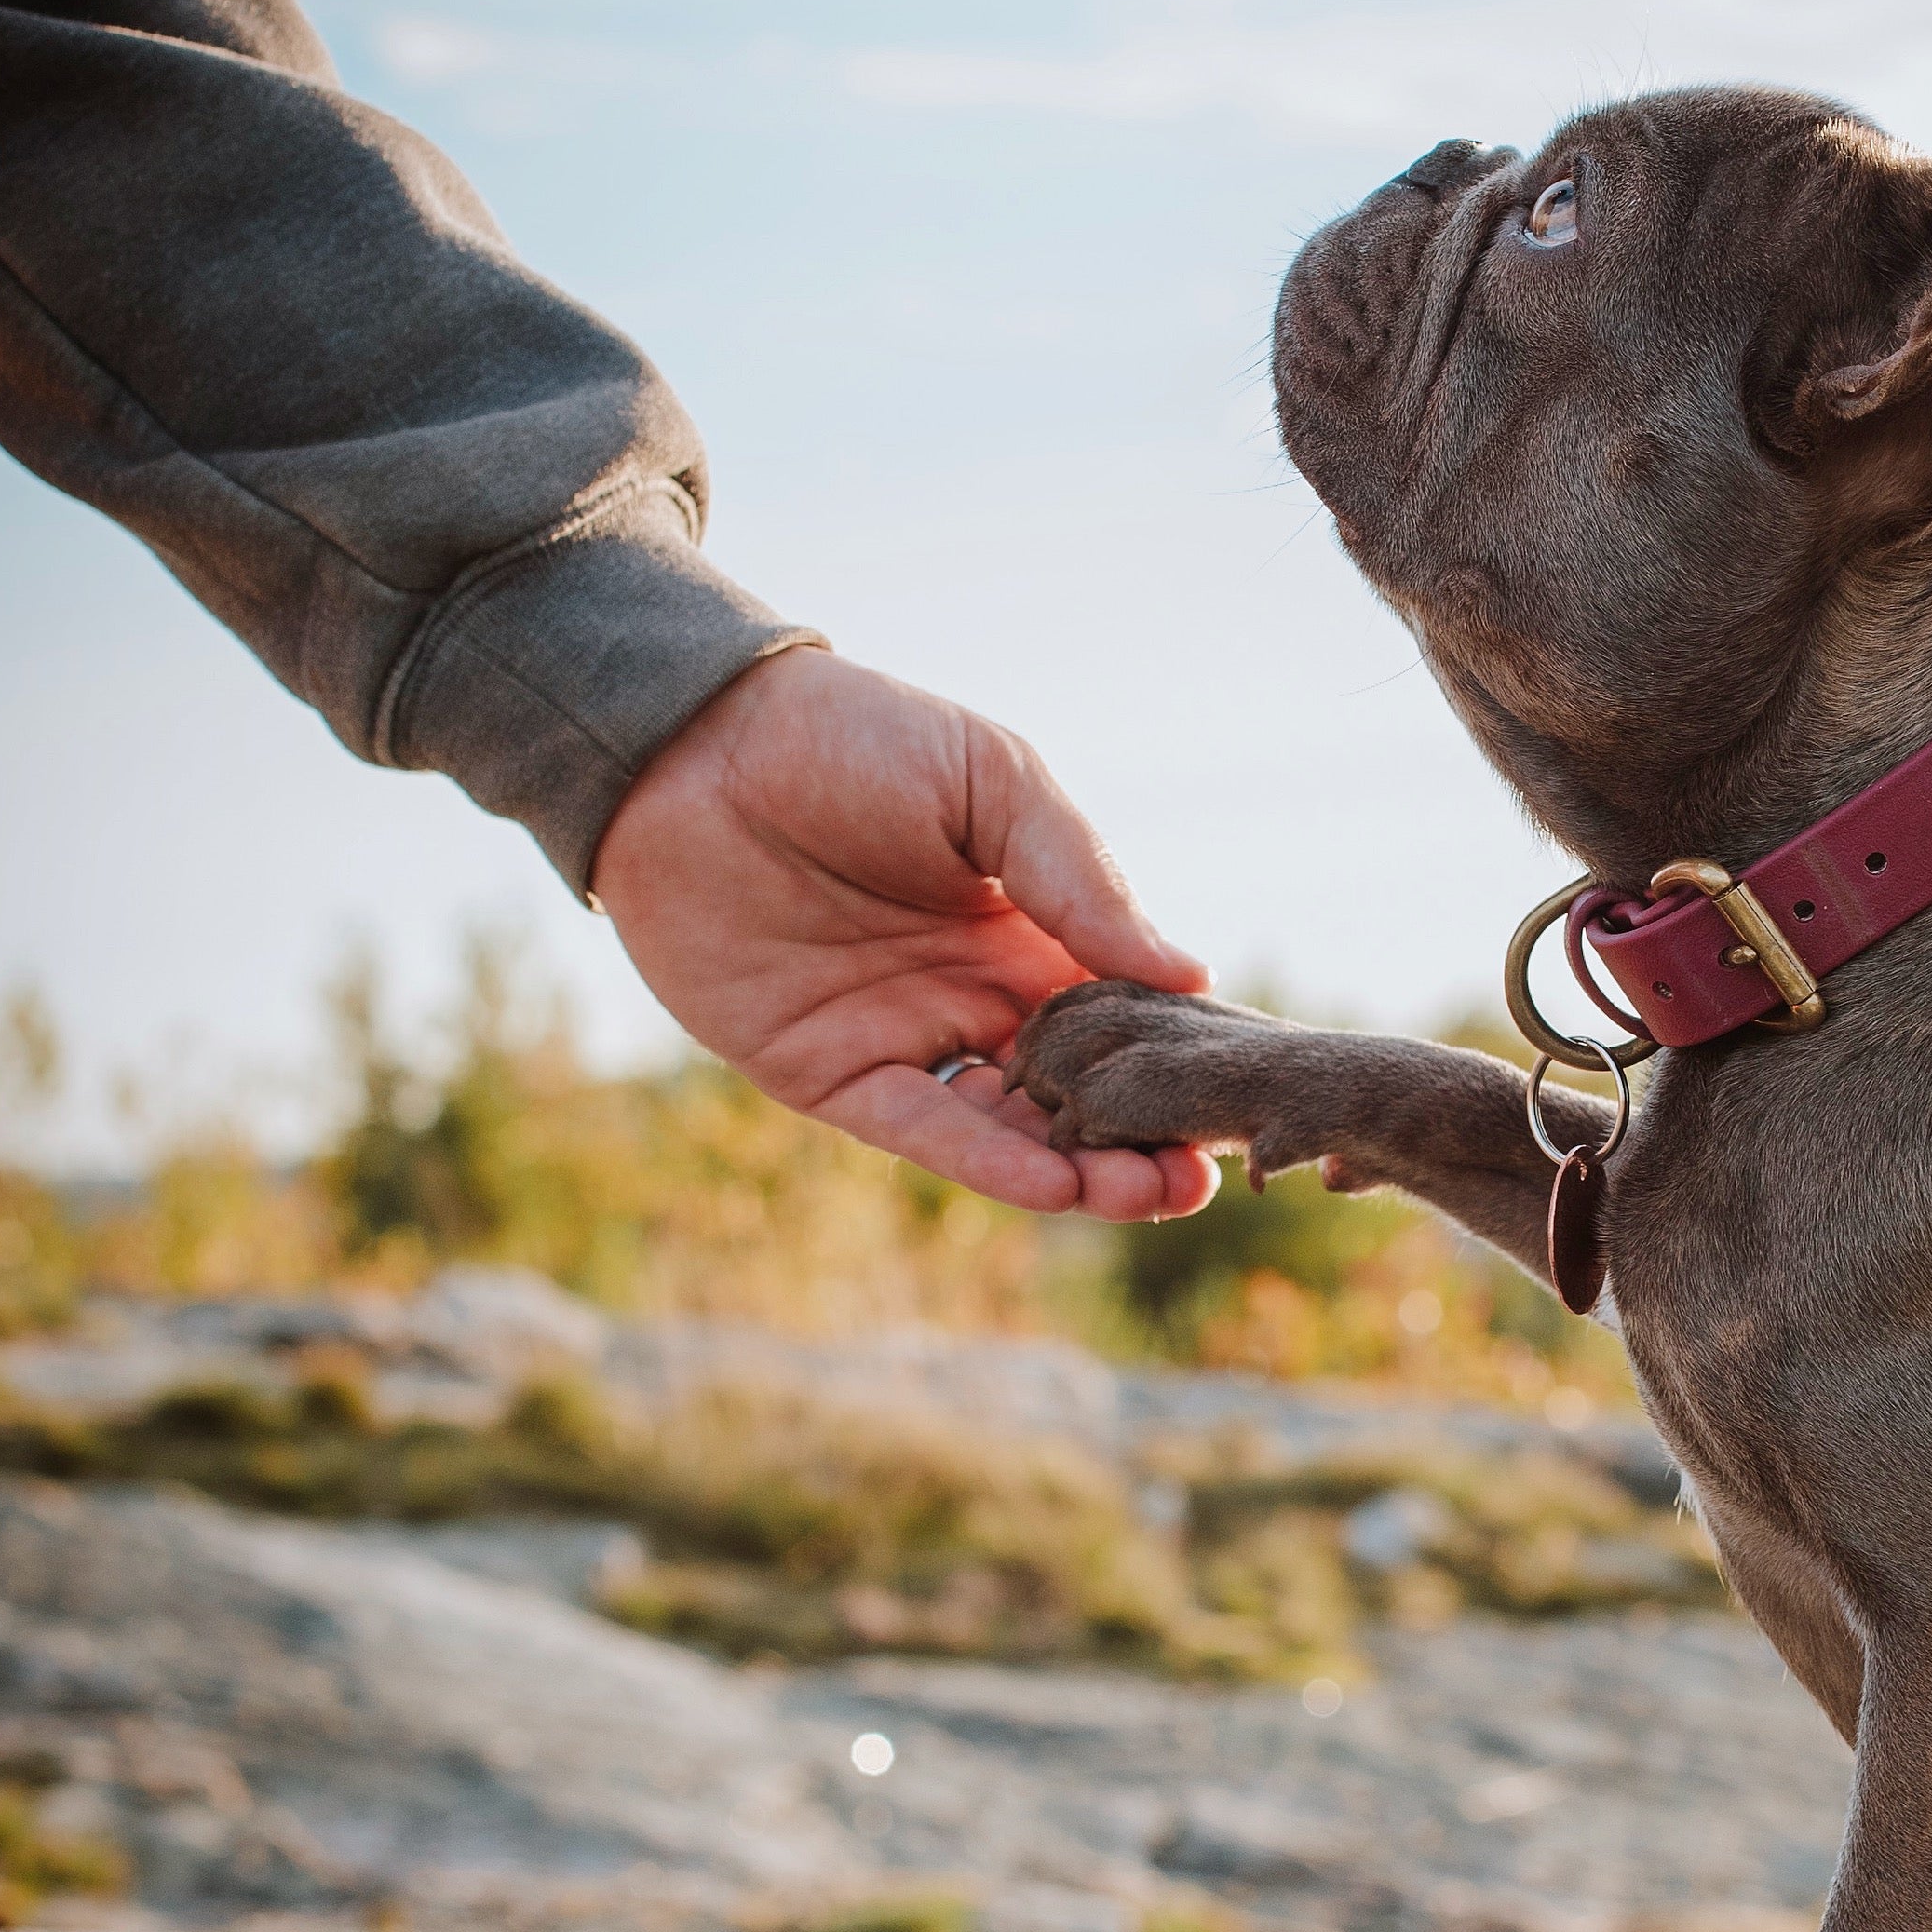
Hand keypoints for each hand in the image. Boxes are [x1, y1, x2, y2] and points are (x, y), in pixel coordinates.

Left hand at [590, 648, 1218, 1218]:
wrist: (693, 743)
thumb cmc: (849, 737)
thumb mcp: (992, 783)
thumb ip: (1081, 880)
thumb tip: (1188, 974)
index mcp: (1028, 926)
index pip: (1125, 1012)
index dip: (1179, 1058)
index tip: (1238, 1099)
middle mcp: (975, 995)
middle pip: (1081, 1090)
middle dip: (1145, 1137)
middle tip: (1205, 1175)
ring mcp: (907, 1038)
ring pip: (1013, 1128)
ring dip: (1084, 1170)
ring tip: (1153, 1194)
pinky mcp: (831, 1072)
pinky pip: (923, 1129)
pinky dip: (990, 1161)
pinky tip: (1056, 1184)